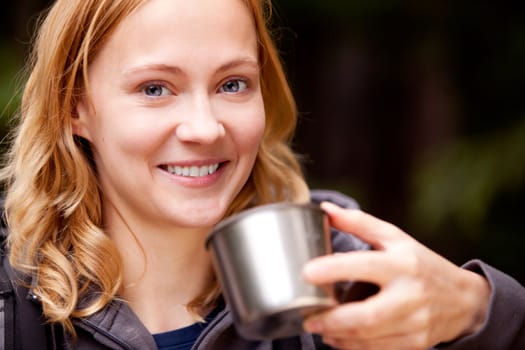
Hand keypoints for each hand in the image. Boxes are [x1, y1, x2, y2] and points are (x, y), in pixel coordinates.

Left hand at [302, 202, 490, 349]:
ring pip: (370, 338)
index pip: (365, 265)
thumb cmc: (421, 263)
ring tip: (318, 328)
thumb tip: (325, 209)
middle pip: (367, 315)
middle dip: (332, 320)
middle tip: (307, 317)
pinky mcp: (416, 343)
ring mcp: (415, 323)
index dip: (333, 269)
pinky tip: (337, 339)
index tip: (306, 272)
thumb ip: (359, 223)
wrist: (463, 299)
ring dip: (338, 337)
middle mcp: (410, 295)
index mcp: (402, 264)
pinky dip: (353, 347)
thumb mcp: (395, 237)